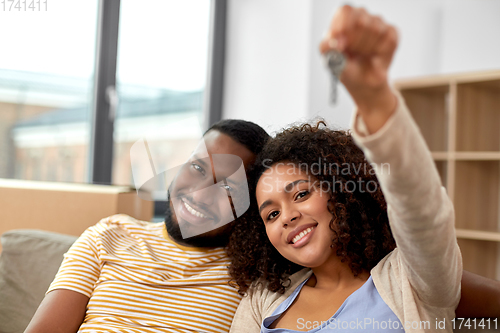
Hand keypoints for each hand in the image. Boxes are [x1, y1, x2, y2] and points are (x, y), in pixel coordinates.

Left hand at [320, 5, 397, 132]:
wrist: (361, 83)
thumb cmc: (344, 66)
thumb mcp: (329, 59)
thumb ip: (326, 48)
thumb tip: (336, 42)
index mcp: (342, 17)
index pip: (345, 11)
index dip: (344, 28)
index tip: (342, 46)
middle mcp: (360, 15)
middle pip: (361, 21)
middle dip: (355, 44)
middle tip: (352, 54)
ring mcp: (377, 22)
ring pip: (376, 30)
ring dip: (366, 50)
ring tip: (362, 55)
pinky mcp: (391, 32)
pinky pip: (388, 39)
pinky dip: (379, 52)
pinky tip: (374, 55)